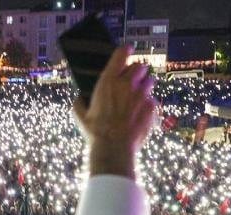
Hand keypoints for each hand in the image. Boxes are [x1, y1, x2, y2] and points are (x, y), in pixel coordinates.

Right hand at [73, 45, 157, 178]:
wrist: (114, 148)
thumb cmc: (96, 132)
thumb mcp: (80, 116)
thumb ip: (79, 103)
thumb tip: (78, 98)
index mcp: (108, 81)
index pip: (121, 54)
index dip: (126, 50)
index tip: (128, 50)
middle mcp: (126, 83)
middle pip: (140, 66)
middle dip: (137, 71)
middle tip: (134, 79)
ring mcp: (141, 94)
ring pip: (149, 81)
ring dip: (145, 85)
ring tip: (139, 96)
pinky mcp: (151, 106)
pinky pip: (153, 100)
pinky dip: (148, 105)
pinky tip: (141, 115)